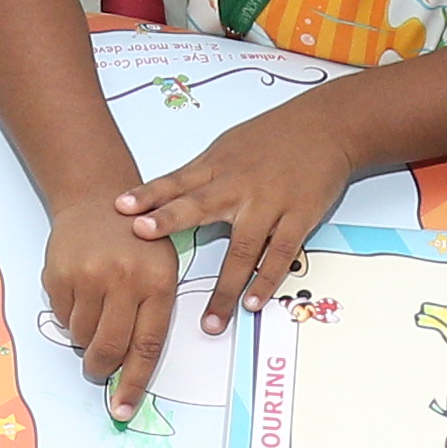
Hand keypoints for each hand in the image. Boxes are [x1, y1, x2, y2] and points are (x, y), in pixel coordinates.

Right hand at [40, 198, 188, 417]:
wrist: (98, 198)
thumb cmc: (138, 241)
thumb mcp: (161, 270)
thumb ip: (151, 315)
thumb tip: (130, 367)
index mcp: (157, 282)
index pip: (147, 346)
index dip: (134, 383)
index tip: (123, 409)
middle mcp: (123, 279)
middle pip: (109, 347)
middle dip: (102, 368)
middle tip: (100, 369)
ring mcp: (88, 275)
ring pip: (82, 337)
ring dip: (86, 337)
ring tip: (95, 309)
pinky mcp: (59, 273)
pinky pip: (62, 318)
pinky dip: (70, 316)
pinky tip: (80, 291)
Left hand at [123, 96, 358, 323]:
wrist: (326, 126)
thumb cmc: (273, 137)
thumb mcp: (228, 147)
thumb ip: (199, 178)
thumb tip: (161, 202)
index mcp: (217, 167)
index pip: (176, 182)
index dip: (148, 195)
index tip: (119, 208)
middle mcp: (239, 185)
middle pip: (200, 205)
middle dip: (169, 221)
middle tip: (142, 237)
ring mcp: (270, 203)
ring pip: (243, 249)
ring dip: (227, 287)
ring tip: (211, 321)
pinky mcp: (299, 217)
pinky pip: (281, 254)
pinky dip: (267, 280)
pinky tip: (254, 303)